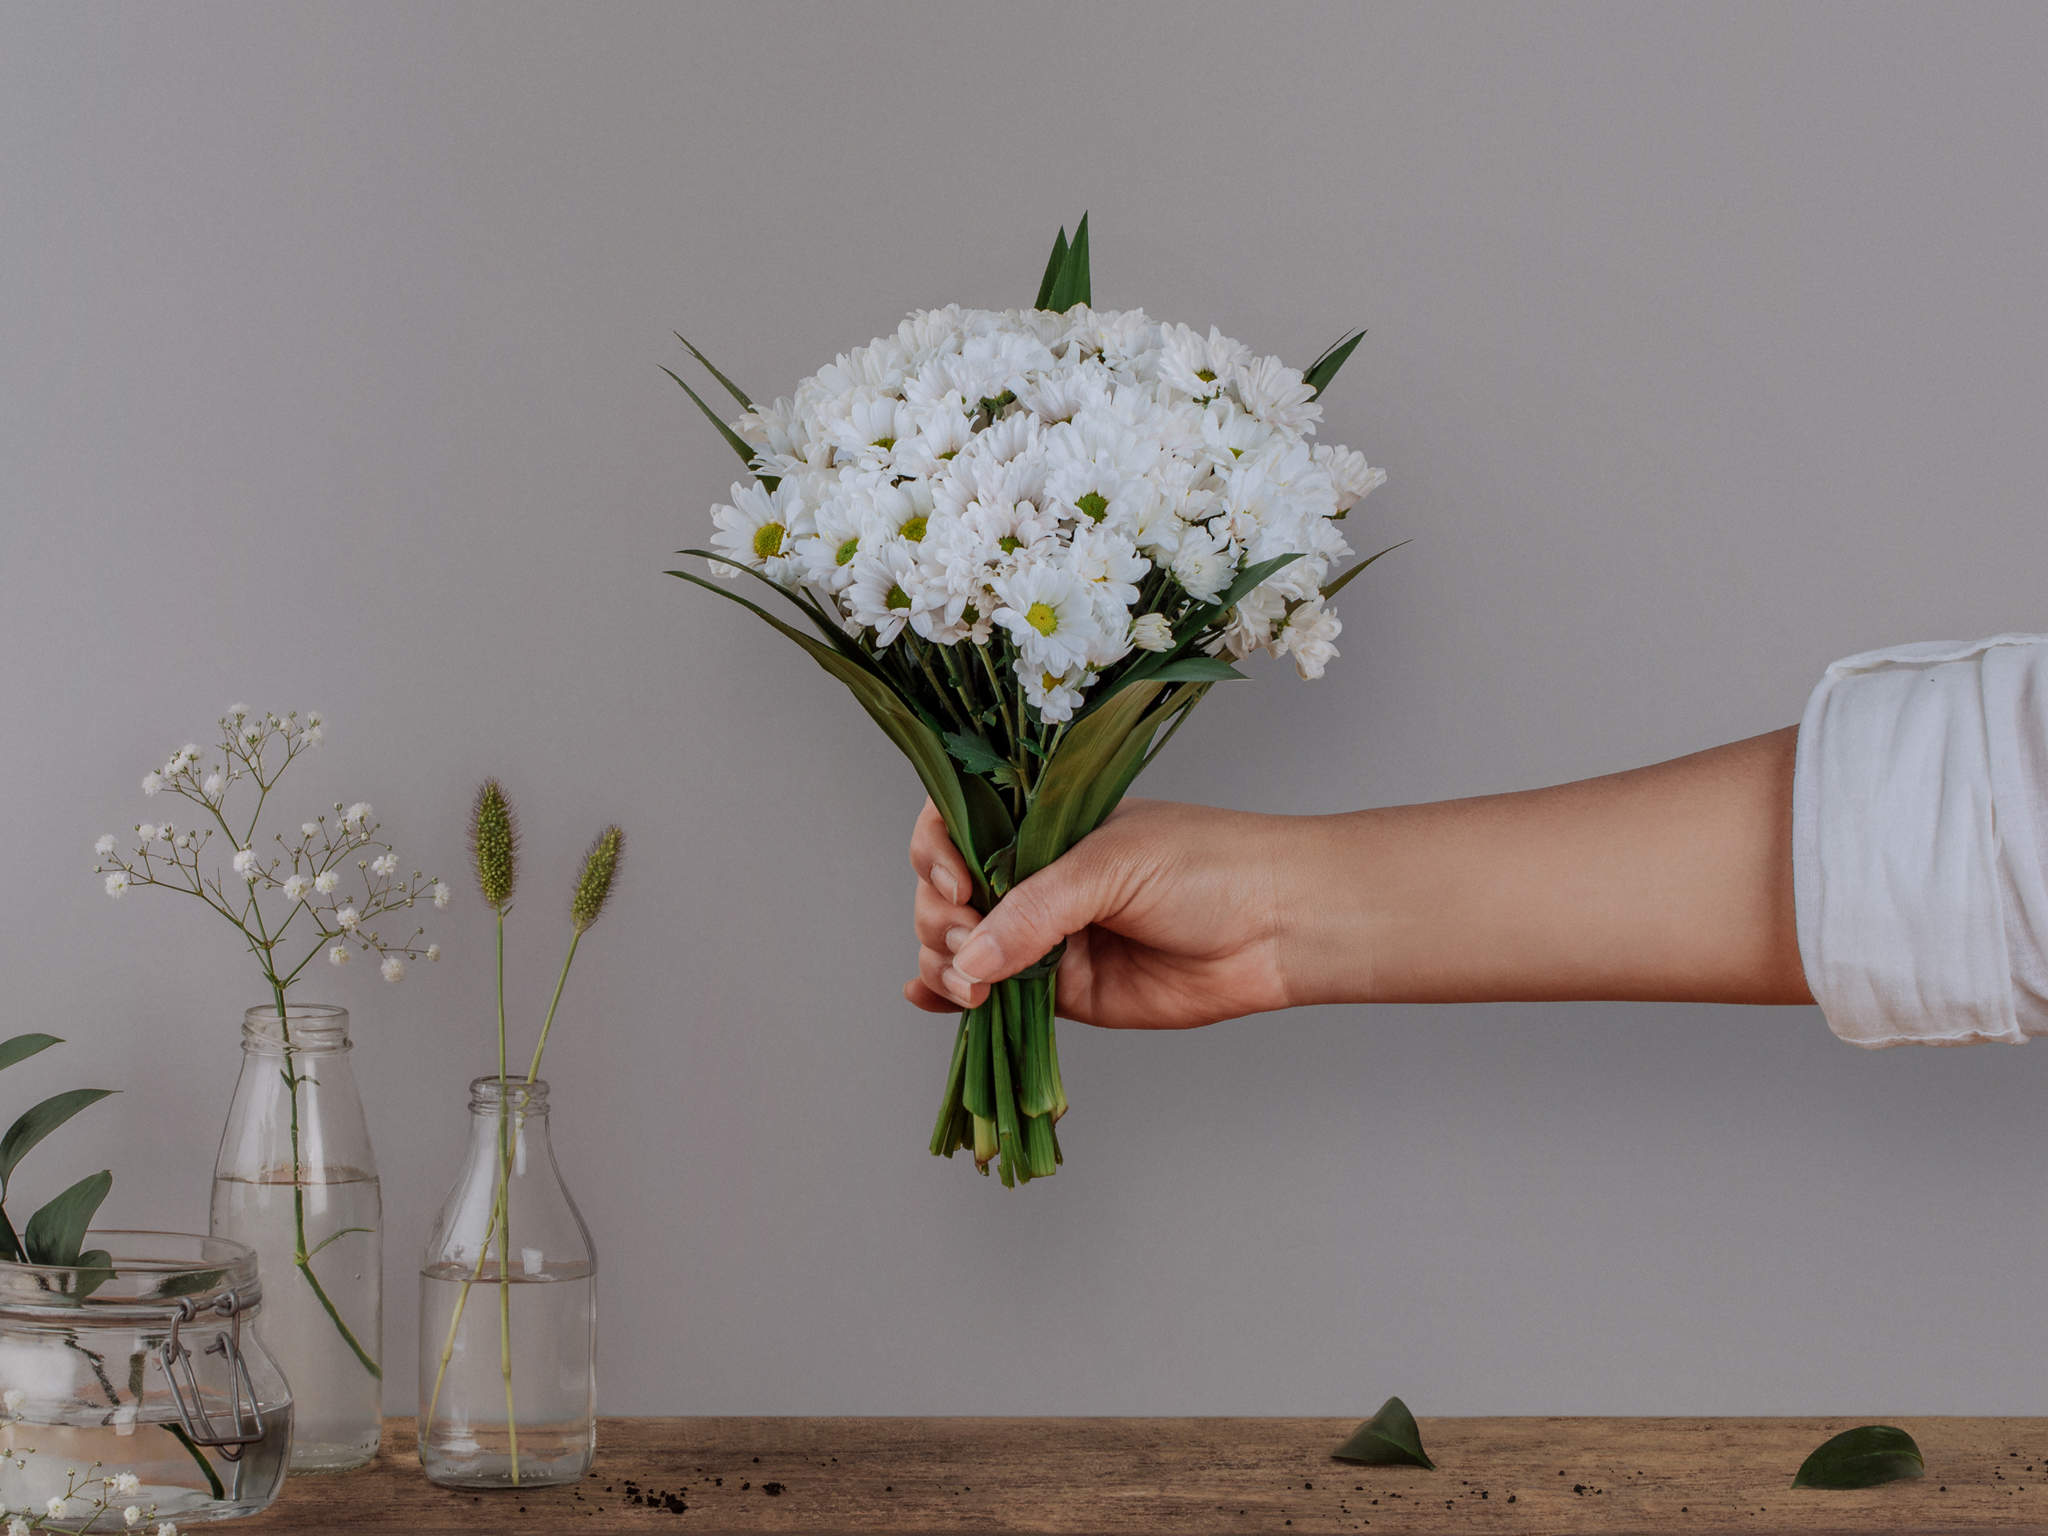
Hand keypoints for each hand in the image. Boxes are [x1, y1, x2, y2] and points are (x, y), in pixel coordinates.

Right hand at [904, 797, 1301, 1029]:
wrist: (1277, 927)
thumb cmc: (1207, 867)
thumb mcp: (1112, 866)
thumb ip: (1036, 911)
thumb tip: (969, 960)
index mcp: (1043, 825)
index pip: (957, 825)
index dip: (937, 852)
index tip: (957, 883)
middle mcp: (1036, 878)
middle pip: (947, 894)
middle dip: (942, 921)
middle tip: (973, 943)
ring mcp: (1045, 935)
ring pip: (963, 950)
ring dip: (946, 965)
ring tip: (970, 985)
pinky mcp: (1064, 990)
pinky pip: (995, 996)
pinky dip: (952, 999)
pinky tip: (929, 997)